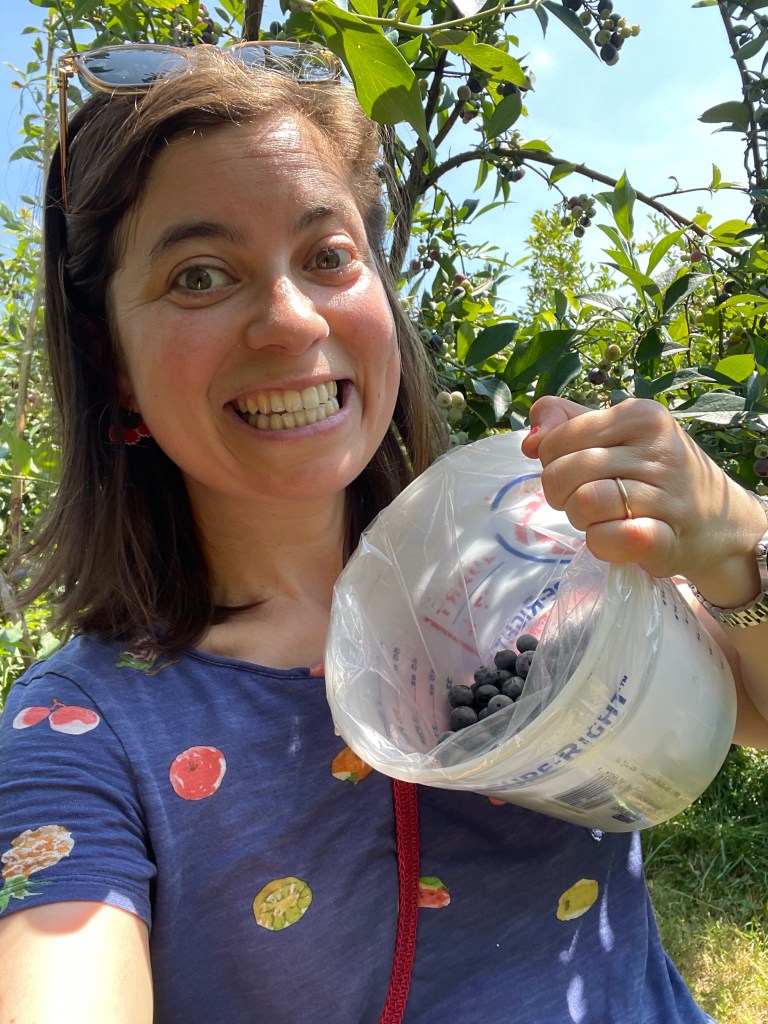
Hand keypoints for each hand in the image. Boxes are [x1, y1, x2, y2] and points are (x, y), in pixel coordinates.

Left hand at [521, 396, 763, 586]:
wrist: (720, 523)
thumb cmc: (657, 475)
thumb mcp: (620, 435)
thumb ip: (568, 424)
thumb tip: (530, 437)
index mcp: (640, 415)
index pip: (556, 439)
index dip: (551, 463)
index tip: (575, 473)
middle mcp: (657, 449)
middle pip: (562, 473)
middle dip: (561, 494)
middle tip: (587, 501)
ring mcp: (665, 495)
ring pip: (581, 505)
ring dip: (581, 520)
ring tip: (604, 519)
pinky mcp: (666, 539)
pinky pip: (605, 539)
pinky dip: (600, 544)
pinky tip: (616, 540)